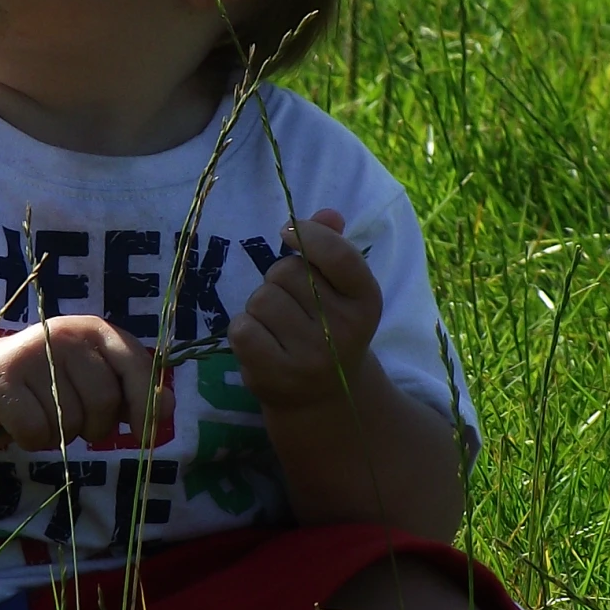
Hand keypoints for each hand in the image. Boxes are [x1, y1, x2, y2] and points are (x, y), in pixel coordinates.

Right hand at [0, 316, 169, 450]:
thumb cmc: (49, 381)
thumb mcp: (95, 376)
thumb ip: (133, 388)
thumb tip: (167, 407)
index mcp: (94, 330)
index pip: (135, 366)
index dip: (145, 403)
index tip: (145, 436)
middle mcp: (64, 335)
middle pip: (103, 401)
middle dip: (95, 427)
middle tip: (76, 422)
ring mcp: (30, 356)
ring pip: (69, 422)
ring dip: (60, 435)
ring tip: (43, 415)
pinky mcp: (2, 382)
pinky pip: (37, 432)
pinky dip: (33, 441)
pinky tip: (21, 424)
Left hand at [228, 207, 383, 410]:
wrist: (325, 396)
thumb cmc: (328, 328)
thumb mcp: (340, 290)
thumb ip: (333, 248)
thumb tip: (328, 213)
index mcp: (367, 300)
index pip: (339, 255)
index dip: (309, 234)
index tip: (289, 232)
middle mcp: (345, 330)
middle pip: (287, 272)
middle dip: (279, 280)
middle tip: (291, 304)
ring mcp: (312, 356)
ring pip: (262, 299)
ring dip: (259, 306)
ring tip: (277, 327)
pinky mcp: (278, 375)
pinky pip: (243, 328)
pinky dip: (244, 329)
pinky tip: (262, 343)